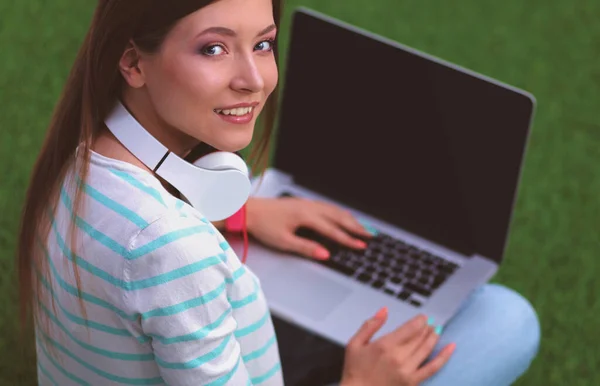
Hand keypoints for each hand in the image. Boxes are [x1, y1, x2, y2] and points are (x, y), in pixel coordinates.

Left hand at [245, 196, 373, 259]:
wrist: (249, 210)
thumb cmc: (264, 226)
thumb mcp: (284, 241)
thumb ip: (306, 248)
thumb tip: (326, 254)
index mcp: (306, 217)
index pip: (333, 230)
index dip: (348, 239)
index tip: (362, 246)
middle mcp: (310, 207)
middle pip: (338, 218)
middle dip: (356, 227)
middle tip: (371, 236)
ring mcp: (307, 204)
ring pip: (334, 210)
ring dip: (350, 219)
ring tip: (362, 227)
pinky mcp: (303, 203)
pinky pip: (327, 207)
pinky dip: (339, 212)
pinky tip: (342, 216)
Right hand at [341, 308, 455, 385]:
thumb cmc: (355, 369)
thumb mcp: (355, 343)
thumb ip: (370, 325)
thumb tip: (384, 310)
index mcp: (385, 345)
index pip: (410, 328)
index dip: (419, 320)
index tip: (423, 316)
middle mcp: (398, 357)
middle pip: (419, 337)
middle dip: (427, 328)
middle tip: (431, 322)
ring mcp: (407, 370)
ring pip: (426, 349)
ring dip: (434, 337)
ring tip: (437, 330)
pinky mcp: (412, 382)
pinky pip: (432, 367)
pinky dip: (444, 357)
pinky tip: (451, 347)